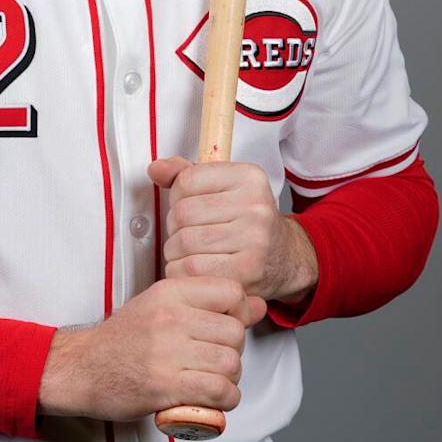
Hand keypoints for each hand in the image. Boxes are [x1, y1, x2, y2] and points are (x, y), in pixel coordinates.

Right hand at [37, 277, 265, 420]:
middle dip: (233, 352)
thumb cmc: (124, 339)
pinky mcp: (165, 385)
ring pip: (231, 363)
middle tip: (214, 361)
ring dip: (230, 379)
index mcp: (170, 291)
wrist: (82, 368)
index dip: (240, 312)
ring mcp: (167, 351)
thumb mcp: (161, 306)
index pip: (231, 291)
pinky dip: (225, 401)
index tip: (227, 328)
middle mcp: (170, 317)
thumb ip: (206, 303)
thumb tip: (257, 304)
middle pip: (235, 333)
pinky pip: (219, 392)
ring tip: (211, 382)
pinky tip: (212, 401)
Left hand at [148, 156, 318, 304]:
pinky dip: (182, 272)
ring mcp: (255, 239)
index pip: (186, 181)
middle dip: (174, 228)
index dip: (176, 197)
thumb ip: (186, 174)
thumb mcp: (223, 188)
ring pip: (183, 243)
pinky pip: (192, 270)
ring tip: (189, 253)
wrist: (285, 258)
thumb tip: (156, 169)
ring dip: (175, 253)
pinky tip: (195, 269)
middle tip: (187, 235)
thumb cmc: (247, 222)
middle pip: (181, 214)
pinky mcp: (248, 271)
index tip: (189, 207)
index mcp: (249, 177)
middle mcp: (256, 205)